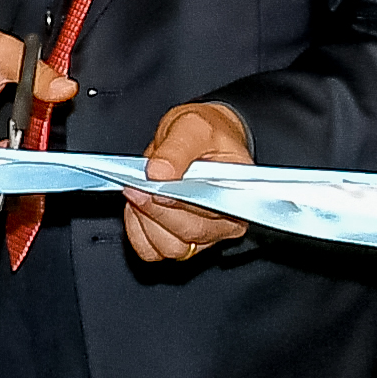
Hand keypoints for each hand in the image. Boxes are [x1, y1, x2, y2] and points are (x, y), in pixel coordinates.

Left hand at [122, 99, 254, 262]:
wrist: (194, 137)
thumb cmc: (205, 132)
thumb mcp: (192, 127)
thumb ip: (177, 149)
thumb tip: (159, 174)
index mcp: (240, 195)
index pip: (210, 212)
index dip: (178, 203)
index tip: (154, 188)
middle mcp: (226, 221)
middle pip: (189, 233)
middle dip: (156, 210)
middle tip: (136, 186)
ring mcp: (204, 235)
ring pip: (171, 248)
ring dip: (146, 222)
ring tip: (138, 193)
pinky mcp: (182, 241)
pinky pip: (154, 251)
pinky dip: (139, 232)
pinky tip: (138, 210)